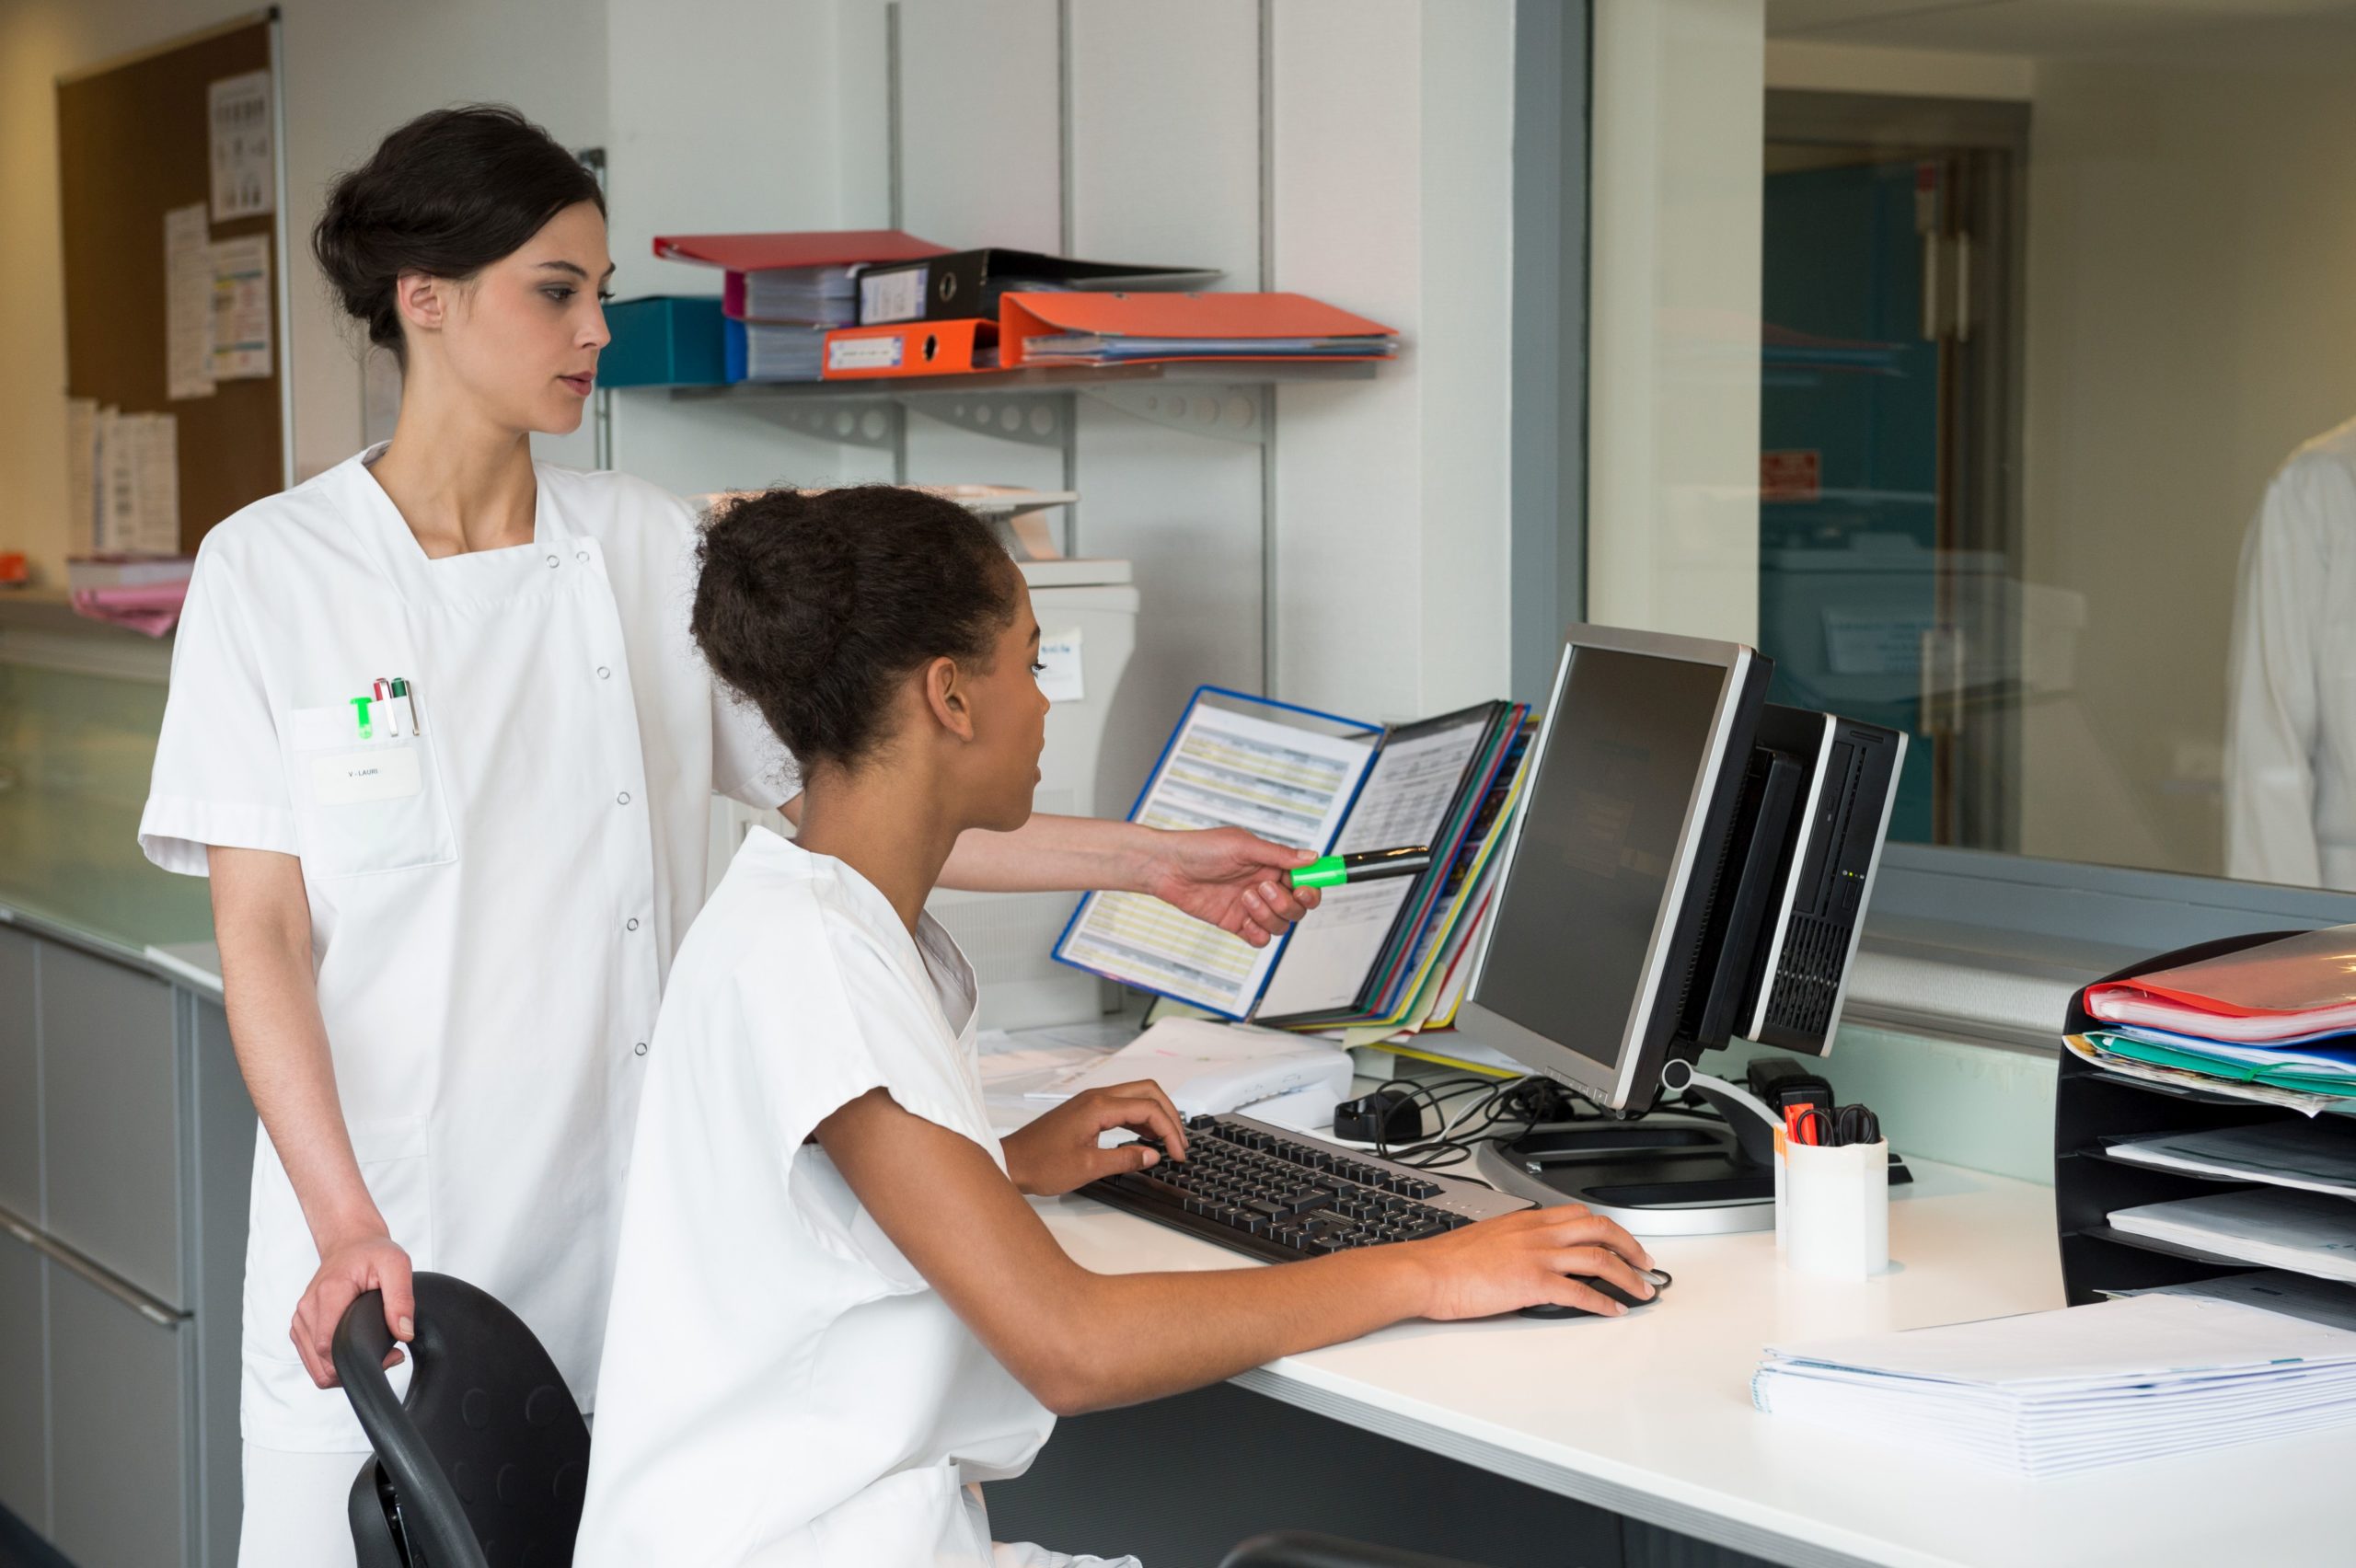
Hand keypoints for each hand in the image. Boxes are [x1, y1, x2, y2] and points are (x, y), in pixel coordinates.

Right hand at [290, 1231, 413, 1389]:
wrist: (350, 1244)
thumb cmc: (372, 1253)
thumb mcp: (397, 1265)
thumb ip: (401, 1299)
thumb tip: (403, 1333)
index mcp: (329, 1293)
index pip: (328, 1345)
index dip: (358, 1359)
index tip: (390, 1355)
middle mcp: (307, 1308)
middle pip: (322, 1361)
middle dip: (354, 1366)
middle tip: (388, 1355)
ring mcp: (300, 1319)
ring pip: (316, 1366)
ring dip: (343, 1368)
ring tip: (372, 1352)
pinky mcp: (301, 1326)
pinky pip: (312, 1359)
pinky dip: (332, 1363)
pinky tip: (355, 1350)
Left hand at [1004, 1080, 1190, 1196]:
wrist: (1012, 1162)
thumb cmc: (1041, 1164)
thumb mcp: (1088, 1168)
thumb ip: (1125, 1159)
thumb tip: (1153, 1154)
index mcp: (1099, 1106)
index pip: (1149, 1108)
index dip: (1170, 1130)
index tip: (1178, 1153)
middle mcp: (1097, 1097)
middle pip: (1148, 1091)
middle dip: (1170, 1114)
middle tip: (1180, 1143)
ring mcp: (1091, 1102)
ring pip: (1136, 1096)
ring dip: (1156, 1115)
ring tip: (1168, 1142)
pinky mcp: (1087, 1111)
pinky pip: (1122, 1106)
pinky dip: (1140, 1118)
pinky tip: (1146, 1137)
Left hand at [1138, 827, 1323, 947]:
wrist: (1166, 868)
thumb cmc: (1200, 849)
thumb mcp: (1242, 846)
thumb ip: (1278, 854)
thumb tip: (1312, 857)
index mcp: (1271, 864)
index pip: (1306, 880)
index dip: (1312, 887)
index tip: (1305, 888)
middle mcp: (1265, 885)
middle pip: (1298, 907)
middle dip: (1286, 902)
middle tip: (1263, 888)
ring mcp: (1251, 906)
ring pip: (1281, 924)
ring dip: (1267, 915)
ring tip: (1244, 897)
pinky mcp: (1236, 923)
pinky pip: (1260, 938)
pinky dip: (1258, 934)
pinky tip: (1244, 921)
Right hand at [1404, 1205, 1658, 1320]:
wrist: (1426, 1272)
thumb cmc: (1447, 1260)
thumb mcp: (1486, 1237)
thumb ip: (1513, 1242)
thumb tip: (1526, 1256)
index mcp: (1525, 1221)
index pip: (1578, 1215)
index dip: (1607, 1229)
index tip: (1620, 1241)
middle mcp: (1536, 1233)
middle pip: (1598, 1229)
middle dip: (1629, 1246)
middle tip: (1645, 1263)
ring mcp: (1536, 1256)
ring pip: (1598, 1258)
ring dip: (1627, 1275)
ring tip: (1642, 1290)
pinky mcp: (1532, 1283)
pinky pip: (1580, 1291)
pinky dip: (1603, 1301)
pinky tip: (1614, 1310)